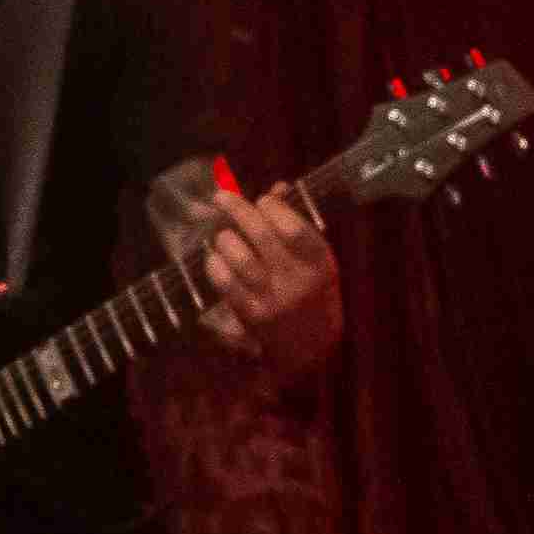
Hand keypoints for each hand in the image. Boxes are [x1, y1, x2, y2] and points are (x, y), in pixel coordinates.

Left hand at [153, 164, 341, 378]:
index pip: (293, 227)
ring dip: (225, 239)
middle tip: (221, 198)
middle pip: (262, 235)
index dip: (273, 207)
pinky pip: (227, 284)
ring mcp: (274, 298)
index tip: (261, 200)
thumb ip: (297, 222)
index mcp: (319, 261)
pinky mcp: (252, 315)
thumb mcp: (317, 257)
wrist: (313, 345)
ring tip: (221, 235)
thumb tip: (277, 188)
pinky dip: (216, 265)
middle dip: (237, 210)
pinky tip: (214, 258)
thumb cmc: (314, 291)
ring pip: (241, 258)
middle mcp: (297, 279)